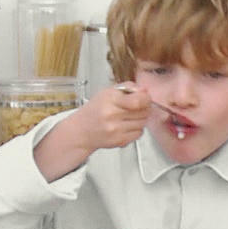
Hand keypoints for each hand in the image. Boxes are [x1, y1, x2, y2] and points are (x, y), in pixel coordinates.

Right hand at [36, 84, 150, 178]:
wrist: (81, 131)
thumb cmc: (95, 110)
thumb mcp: (107, 92)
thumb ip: (128, 87)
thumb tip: (144, 90)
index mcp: (110, 100)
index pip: (138, 101)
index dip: (146, 99)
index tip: (144, 98)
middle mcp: (112, 115)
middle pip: (144, 112)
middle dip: (144, 108)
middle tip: (136, 107)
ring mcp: (116, 130)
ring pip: (143, 123)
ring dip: (140, 119)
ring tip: (129, 116)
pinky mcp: (119, 141)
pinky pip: (139, 133)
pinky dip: (136, 129)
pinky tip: (126, 126)